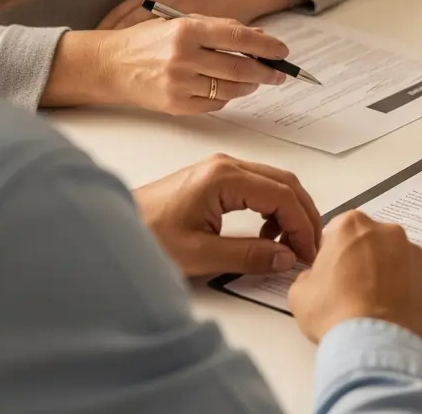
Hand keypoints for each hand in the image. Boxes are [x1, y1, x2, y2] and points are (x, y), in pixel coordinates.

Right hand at [100, 15, 290, 114]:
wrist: (110, 65)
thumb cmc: (148, 41)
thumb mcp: (181, 23)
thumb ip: (220, 27)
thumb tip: (260, 36)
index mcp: (186, 30)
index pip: (238, 38)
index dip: (266, 46)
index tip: (282, 51)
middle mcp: (183, 57)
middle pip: (239, 68)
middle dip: (266, 72)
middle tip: (278, 73)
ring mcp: (179, 84)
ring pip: (230, 90)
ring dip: (250, 86)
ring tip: (256, 80)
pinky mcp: (176, 105)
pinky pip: (214, 104)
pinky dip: (227, 97)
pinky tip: (228, 89)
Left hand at [134, 154, 320, 276]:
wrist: (111, 230)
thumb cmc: (146, 236)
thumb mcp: (199, 255)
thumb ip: (247, 256)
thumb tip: (284, 257)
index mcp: (224, 177)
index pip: (283, 195)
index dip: (302, 225)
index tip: (307, 252)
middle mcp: (226, 165)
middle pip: (286, 183)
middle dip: (304, 215)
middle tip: (310, 247)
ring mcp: (220, 169)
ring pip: (275, 182)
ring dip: (290, 210)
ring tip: (289, 244)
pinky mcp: (215, 178)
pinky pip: (258, 186)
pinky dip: (273, 207)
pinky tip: (266, 233)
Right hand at [289, 210, 421, 342]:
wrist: (374, 344)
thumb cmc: (334, 312)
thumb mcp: (299, 292)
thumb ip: (309, 275)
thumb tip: (317, 279)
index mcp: (353, 226)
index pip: (339, 232)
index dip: (333, 255)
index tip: (331, 275)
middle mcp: (388, 232)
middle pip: (371, 242)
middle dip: (363, 261)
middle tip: (352, 291)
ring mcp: (415, 254)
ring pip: (397, 260)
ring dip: (387, 275)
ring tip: (374, 306)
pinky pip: (415, 281)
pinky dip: (406, 292)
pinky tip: (392, 313)